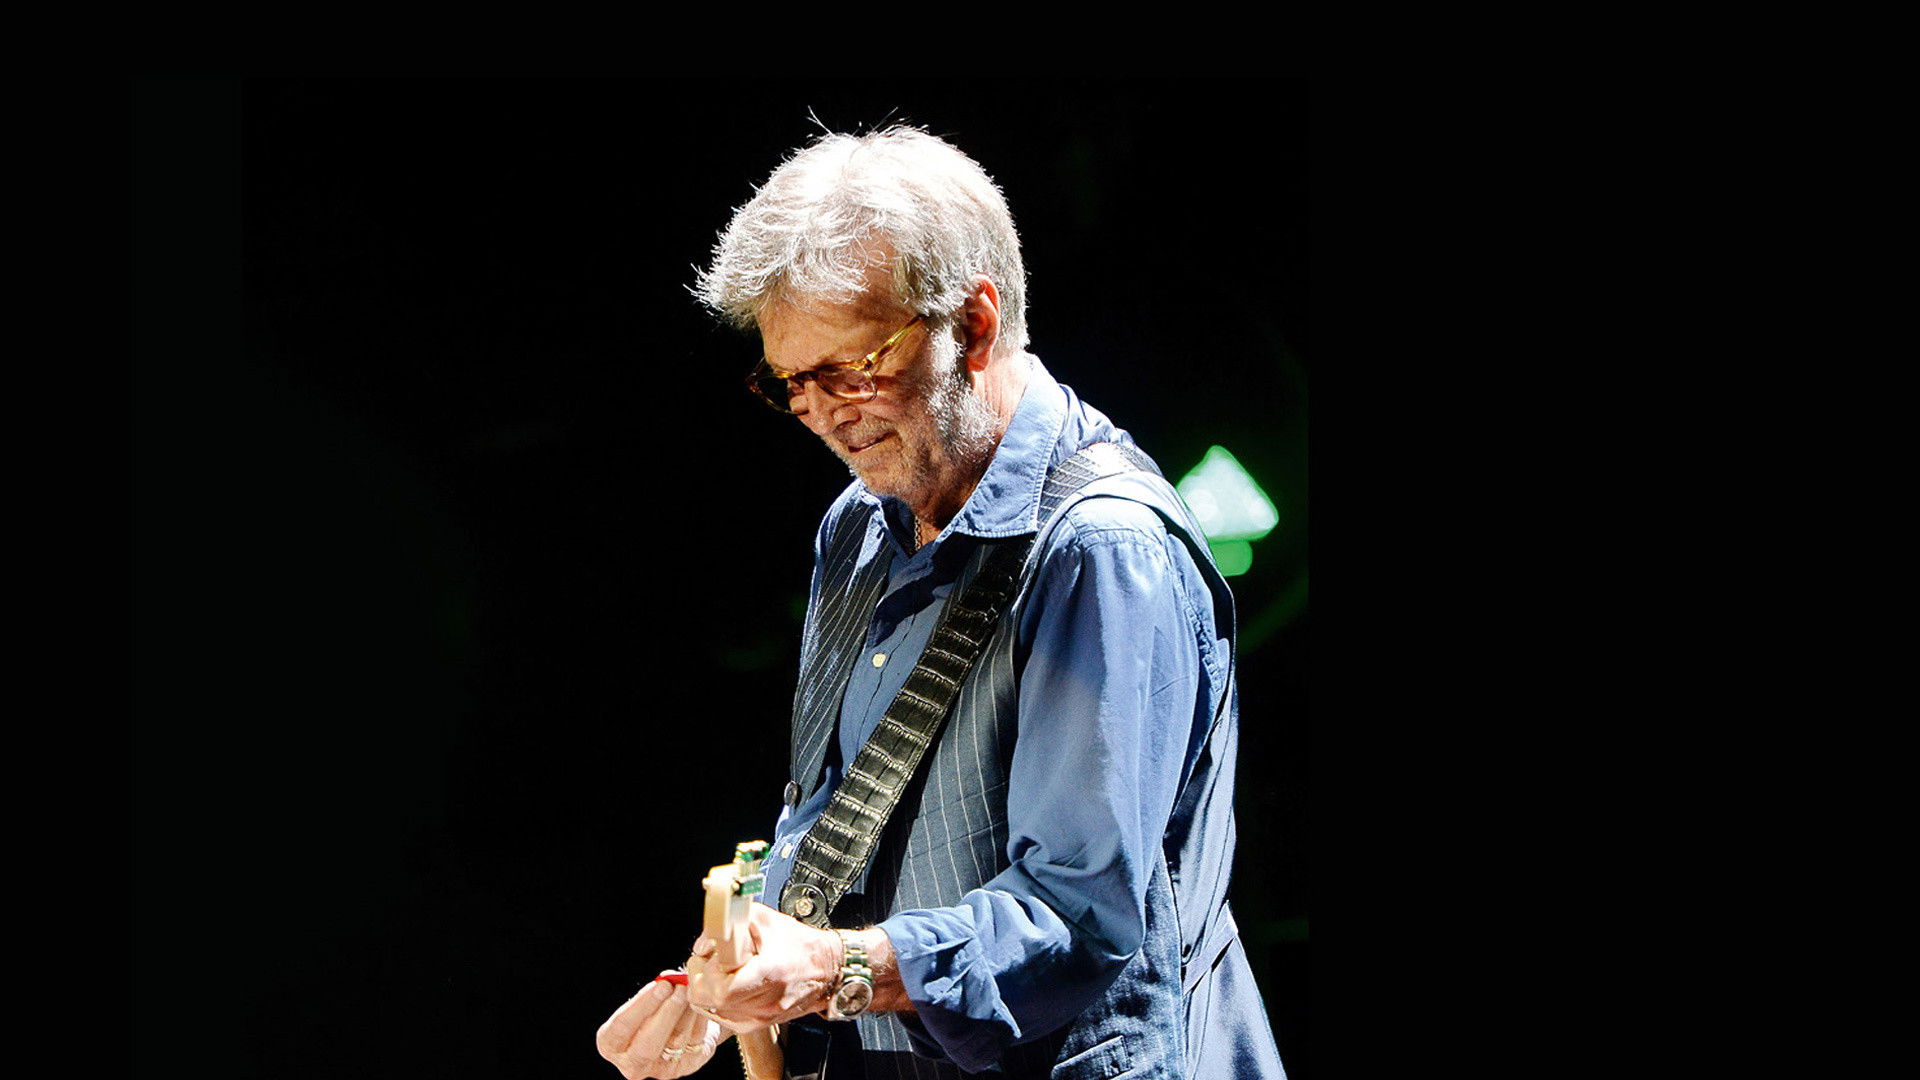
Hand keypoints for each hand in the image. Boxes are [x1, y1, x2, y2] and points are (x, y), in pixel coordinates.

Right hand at [596, 972, 727, 1078]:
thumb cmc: (653, 1009)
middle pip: (647, 1045)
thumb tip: (671, 978)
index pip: (622, 1027)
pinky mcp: (684, 1066)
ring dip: (685, 1013)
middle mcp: (631, 1063)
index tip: (661, 985)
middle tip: (679, 989)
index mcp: (611, 1044)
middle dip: (665, 1014)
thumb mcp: (646, 1001)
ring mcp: (659, 1070)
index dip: (642, 1005)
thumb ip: (653, 993)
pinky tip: (700, 1003)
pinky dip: (698, 1019)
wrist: (677, 1026)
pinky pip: (694, 1042)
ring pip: (674, 1042)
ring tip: (691, 990)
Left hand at [687, 903, 840, 1030]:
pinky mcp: (756, 1024)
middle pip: (707, 1001)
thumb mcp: (765, 919)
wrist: (827, 970)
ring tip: (721, 970)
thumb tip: (705, 942)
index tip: (709, 954)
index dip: (705, 969)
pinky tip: (729, 983)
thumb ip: (729, 924)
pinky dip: (717, 1000)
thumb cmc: (800, 945)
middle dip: (700, 978)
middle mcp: (764, 1002)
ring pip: (709, 1010)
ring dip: (707, 989)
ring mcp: (759, 1017)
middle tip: (708, 960)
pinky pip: (721, 1017)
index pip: (720, 989)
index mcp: (768, 974)